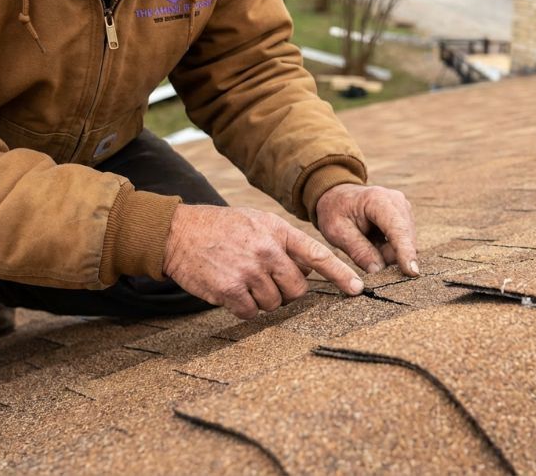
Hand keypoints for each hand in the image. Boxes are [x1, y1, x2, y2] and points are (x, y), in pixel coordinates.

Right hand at [162, 204, 363, 318]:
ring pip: (274, 303)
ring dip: (261, 299)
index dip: (340, 274)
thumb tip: (309, 270)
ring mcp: (248, 271)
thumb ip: (284, 243)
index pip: (317, 255)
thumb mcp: (257, 222)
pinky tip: (231, 291)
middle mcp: (267, 251)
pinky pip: (251, 313)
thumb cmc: (221, 228)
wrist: (177, 232)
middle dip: (286, 291)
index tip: (357, 289)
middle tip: (266, 281)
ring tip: (243, 280)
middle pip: (297, 289)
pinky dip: (243, 308)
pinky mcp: (229, 290)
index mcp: (277, 231)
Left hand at [315, 184, 418, 276]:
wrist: (338, 196)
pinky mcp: (406, 217)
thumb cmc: (334, 211)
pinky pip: (404, 243)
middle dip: (388, 255)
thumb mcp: (337, 231)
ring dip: (387, 253)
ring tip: (365, 243)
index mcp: (378, 200)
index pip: (397, 229)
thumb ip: (358, 250)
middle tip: (362, 252)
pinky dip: (389, 249)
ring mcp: (404, 209)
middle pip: (404, 239)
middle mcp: (397, 201)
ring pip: (405, 244)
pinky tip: (374, 242)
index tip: (412, 272)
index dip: (405, 251)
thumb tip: (378, 270)